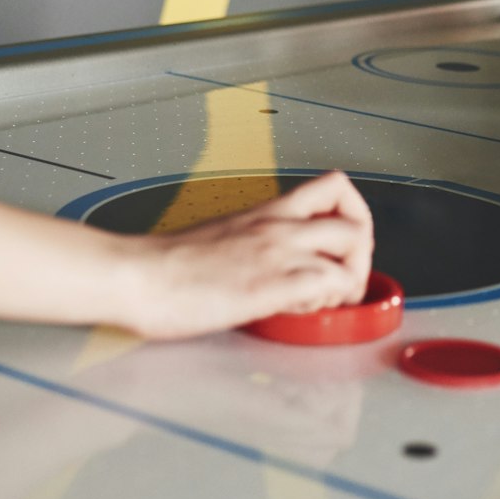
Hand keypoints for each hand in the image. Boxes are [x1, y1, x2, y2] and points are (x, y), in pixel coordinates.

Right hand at [119, 171, 374, 339]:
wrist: (139, 276)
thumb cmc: (168, 264)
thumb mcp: (225, 235)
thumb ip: (258, 242)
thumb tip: (276, 262)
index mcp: (269, 211)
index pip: (336, 187)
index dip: (355, 214)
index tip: (344, 242)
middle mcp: (280, 226)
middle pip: (357, 224)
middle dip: (361, 258)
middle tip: (342, 281)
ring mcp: (277, 253)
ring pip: (351, 254)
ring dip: (347, 283)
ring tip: (321, 302)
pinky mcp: (270, 285)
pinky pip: (327, 285)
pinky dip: (326, 302)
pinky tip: (298, 311)